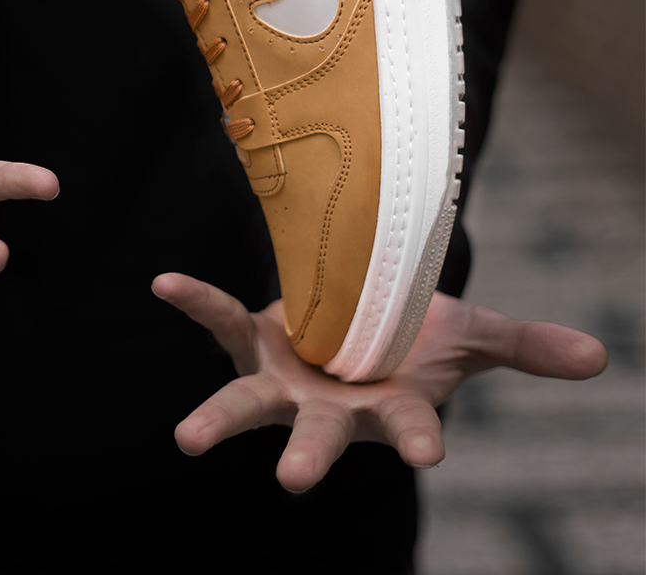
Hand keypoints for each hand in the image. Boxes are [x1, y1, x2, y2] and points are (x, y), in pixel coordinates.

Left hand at [152, 274, 606, 491]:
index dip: (419, 440)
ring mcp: (285, 380)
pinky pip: (219, 321)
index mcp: (388, 411)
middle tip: (293, 483)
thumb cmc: (412, 341)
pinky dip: (195, 300)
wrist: (360, 320)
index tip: (432, 458)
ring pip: (250, 403)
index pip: (410, 429)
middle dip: (308, 458)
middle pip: (318, 437)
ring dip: (219, 420)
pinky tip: (163, 282)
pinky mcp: (252, 342)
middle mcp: (331, 408)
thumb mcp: (467, 336)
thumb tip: (601, 357)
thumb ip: (525, 347)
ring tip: (184, 440)